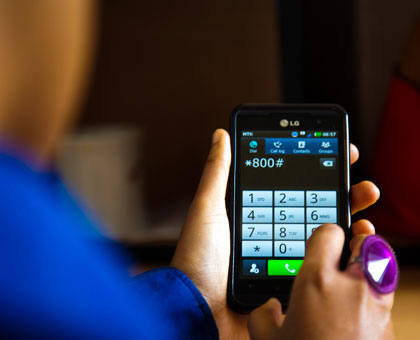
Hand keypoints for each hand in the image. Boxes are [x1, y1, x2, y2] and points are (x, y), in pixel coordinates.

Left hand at [171, 129, 379, 339]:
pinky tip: (358, 236)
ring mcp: (287, 256)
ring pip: (327, 232)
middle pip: (316, 206)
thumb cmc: (197, 258)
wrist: (199, 307)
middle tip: (359, 180)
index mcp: (258, 213)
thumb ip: (218, 172)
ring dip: (351, 214)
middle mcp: (276, 232)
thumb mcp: (208, 207)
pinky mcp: (294, 279)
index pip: (294, 184)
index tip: (338, 151)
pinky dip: (347, 248)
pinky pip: (325, 262)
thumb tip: (221, 134)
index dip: (318, 167)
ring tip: (365, 200)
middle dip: (342, 189)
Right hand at [248, 225, 394, 339]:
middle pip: (367, 241)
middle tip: (350, 242)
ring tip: (359, 267)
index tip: (318, 243)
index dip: (323, 234)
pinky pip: (386, 293)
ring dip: (373, 261)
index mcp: (318, 281)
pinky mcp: (390, 324)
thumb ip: (263, 315)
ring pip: (384, 264)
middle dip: (359, 239)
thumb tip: (269, 308)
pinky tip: (361, 304)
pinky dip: (377, 290)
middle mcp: (353, 286)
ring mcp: (377, 304)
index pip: (328, 233)